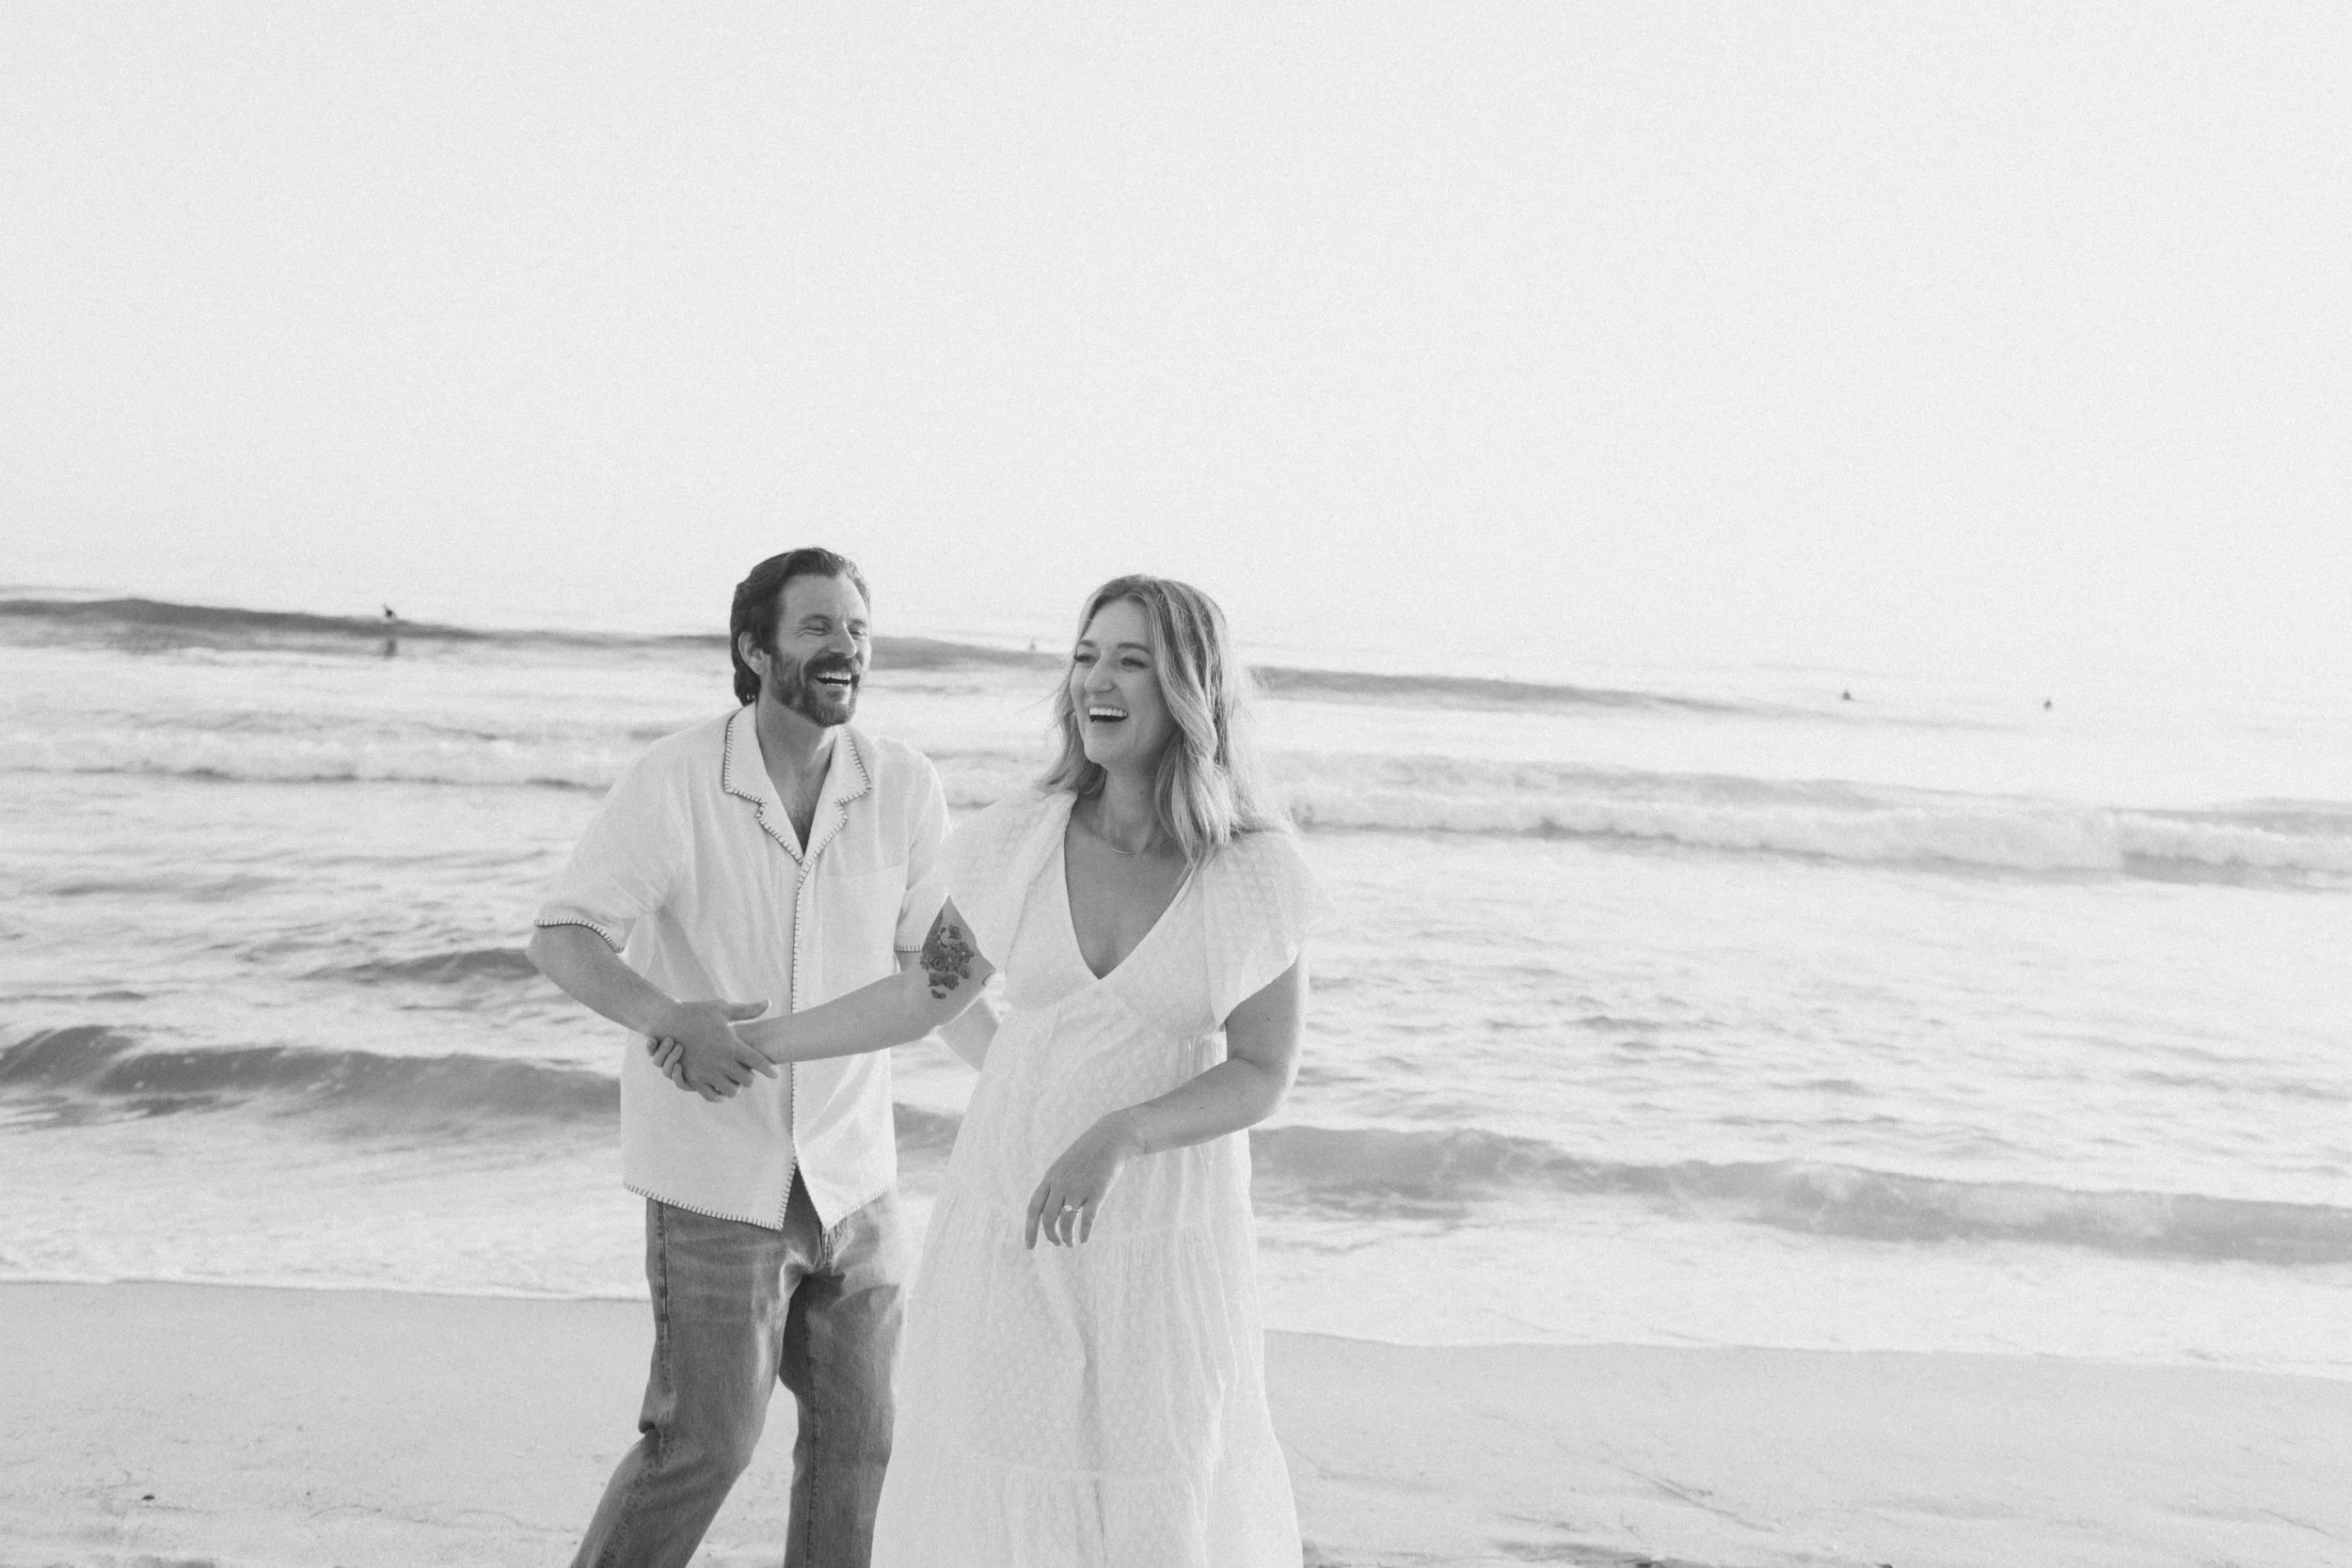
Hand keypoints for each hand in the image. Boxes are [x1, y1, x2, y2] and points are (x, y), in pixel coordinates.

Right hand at [644, 998, 772, 1099]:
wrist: (668, 1021)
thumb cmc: (697, 1012)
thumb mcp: (722, 1009)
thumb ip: (747, 1011)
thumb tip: (767, 1003)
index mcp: (731, 1046)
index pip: (759, 1062)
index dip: (770, 1070)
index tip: (775, 1074)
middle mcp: (722, 1062)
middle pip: (748, 1080)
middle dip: (750, 1076)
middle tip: (749, 1071)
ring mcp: (707, 1072)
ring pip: (732, 1091)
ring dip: (735, 1086)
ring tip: (735, 1079)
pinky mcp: (694, 1079)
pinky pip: (711, 1096)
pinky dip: (719, 1094)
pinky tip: (721, 1087)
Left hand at [1025, 1111, 1145, 1249]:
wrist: (1110, 1138)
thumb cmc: (1087, 1154)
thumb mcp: (1064, 1166)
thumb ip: (1054, 1185)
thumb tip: (1049, 1210)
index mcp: (1050, 1178)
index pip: (1033, 1208)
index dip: (1029, 1229)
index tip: (1030, 1246)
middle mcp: (1061, 1184)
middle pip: (1048, 1218)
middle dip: (1050, 1236)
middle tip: (1057, 1243)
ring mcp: (1079, 1187)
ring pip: (1066, 1221)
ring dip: (1067, 1237)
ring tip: (1071, 1244)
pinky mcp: (1097, 1190)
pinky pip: (1088, 1218)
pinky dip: (1084, 1232)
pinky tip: (1084, 1239)